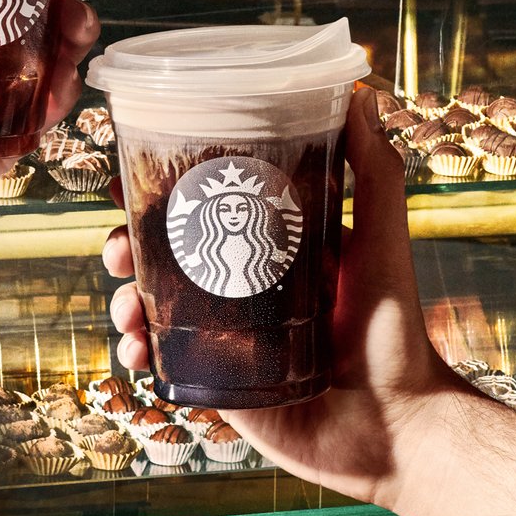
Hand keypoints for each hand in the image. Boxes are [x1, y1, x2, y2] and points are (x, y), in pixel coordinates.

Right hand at [102, 87, 465, 511]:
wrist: (397, 424)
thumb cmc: (393, 327)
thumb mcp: (381, 237)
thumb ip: (373, 171)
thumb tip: (362, 91)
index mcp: (268, 247)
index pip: (202, 209)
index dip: (161, 194)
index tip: (128, 179)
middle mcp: (239, 286)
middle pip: (165, 254)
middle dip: (129, 244)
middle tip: (119, 245)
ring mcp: (224, 336)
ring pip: (153, 305)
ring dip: (124, 297)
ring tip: (126, 303)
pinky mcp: (217, 382)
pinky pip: (163, 362)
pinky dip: (137, 352)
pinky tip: (137, 351)